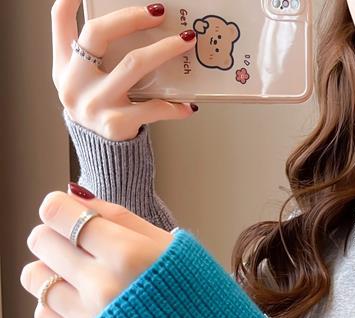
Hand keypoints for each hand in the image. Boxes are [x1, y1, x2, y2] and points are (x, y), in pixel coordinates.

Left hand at [20, 184, 174, 317]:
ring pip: (36, 278)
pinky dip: (57, 306)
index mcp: (129, 256)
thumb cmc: (202, 303)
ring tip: (83, 279)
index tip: (71, 215)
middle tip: (81, 248)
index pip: (58, 213)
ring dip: (53, 272)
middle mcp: (103, 288)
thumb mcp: (176, 251)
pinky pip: (44, 314)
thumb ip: (123, 219)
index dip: (61, 209)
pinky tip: (85, 306)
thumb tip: (75, 197)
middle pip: (41, 242)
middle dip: (56, 237)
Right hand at [52, 0, 197, 140]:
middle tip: (159, 12)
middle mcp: (75, 82)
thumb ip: (97, 58)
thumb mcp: (88, 85)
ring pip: (134, 64)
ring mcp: (95, 103)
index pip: (60, 22)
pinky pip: (153, 107)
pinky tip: (188, 106)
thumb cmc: (102, 113)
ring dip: (165, 49)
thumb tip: (138, 27)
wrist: (105, 159)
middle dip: (131, 18)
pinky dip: (174, 107)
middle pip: (99, 34)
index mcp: (64, 67)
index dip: (71, 0)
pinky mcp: (116, 124)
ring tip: (186, 40)